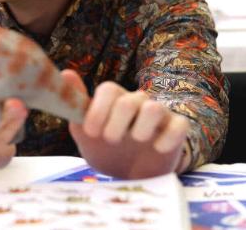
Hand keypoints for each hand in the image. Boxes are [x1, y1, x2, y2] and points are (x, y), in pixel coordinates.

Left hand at [62, 69, 190, 178]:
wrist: (131, 174)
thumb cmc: (106, 148)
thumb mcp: (85, 131)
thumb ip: (76, 105)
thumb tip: (66, 72)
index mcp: (114, 99)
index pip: (108, 90)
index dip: (98, 110)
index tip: (91, 133)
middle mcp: (137, 101)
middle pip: (128, 101)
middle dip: (116, 124)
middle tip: (111, 141)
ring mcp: (159, 114)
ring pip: (154, 108)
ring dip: (141, 129)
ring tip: (136, 141)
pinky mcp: (177, 129)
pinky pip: (179, 125)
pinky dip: (167, 139)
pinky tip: (157, 148)